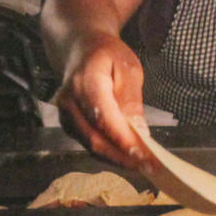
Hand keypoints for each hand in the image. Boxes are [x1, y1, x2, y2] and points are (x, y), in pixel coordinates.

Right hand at [52, 32, 150, 169]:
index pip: (104, 118)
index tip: (145, 155)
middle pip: (95, 138)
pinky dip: (109, 153)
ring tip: (143, 166)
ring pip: (91, 146)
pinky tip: (127, 157)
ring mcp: (65, 114)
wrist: (79, 48)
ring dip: (117, 159)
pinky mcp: (68, 124)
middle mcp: (69, 101)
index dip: (123, 140)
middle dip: (123, 157)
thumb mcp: (128, 67)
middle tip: (150, 167)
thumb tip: (138, 130)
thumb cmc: (106, 55)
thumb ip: (131, 98)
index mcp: (86, 81)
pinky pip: (88, 143)